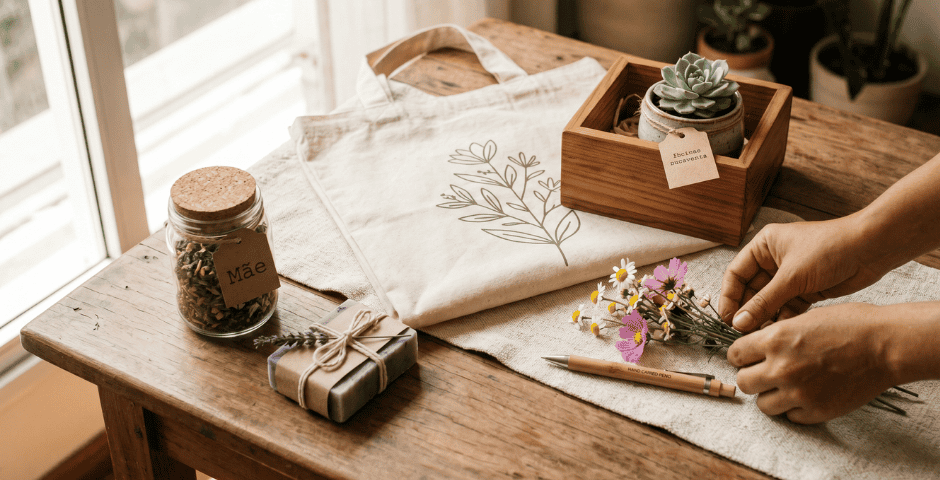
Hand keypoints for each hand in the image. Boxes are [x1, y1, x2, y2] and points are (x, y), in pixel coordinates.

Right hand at [719, 216, 885, 331]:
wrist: (871, 249)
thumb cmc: (830, 248)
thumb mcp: (792, 277)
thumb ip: (764, 302)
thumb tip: (739, 322)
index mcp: (764, 246)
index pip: (736, 274)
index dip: (729, 297)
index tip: (727, 318)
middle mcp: (774, 260)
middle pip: (751, 290)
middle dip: (747, 311)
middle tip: (742, 333)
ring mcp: (790, 276)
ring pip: (768, 302)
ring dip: (764, 318)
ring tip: (760, 336)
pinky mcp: (806, 290)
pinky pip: (787, 308)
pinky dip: (783, 319)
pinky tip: (781, 332)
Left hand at [727, 303, 894, 423]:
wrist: (885, 345)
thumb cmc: (849, 325)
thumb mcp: (803, 319)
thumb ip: (776, 335)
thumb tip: (755, 347)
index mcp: (774, 339)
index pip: (734, 354)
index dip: (741, 355)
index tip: (748, 357)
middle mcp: (781, 368)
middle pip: (743, 382)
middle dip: (752, 376)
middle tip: (765, 372)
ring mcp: (799, 393)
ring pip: (763, 405)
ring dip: (770, 396)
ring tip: (785, 386)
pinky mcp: (817, 411)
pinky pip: (791, 417)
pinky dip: (795, 408)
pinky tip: (807, 395)